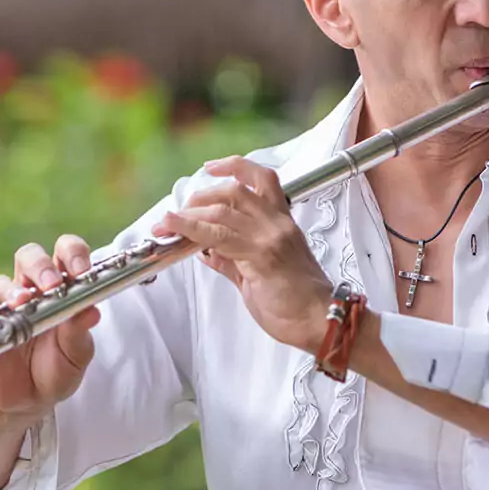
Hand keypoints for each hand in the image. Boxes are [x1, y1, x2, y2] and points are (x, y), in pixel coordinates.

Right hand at [0, 236, 101, 426]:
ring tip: (22, 304)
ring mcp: (5, 303)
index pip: (68, 254)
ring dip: (13, 289)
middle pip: (32, 257)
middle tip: (51, 286)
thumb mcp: (75, 358)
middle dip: (42, 266)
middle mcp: (33, 288)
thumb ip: (79, 334)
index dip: (74, 254)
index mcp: (64, 288)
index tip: (82, 271)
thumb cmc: (56, 371)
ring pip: (3, 280)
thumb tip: (92, 312)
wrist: (27, 401)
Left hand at [151, 156, 332, 352]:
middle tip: (178, 213)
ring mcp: (270, 238)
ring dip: (188, 215)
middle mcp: (277, 224)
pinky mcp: (261, 256)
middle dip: (199, 197)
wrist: (321, 322)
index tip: (210, 167)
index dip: (234, 166)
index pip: (261, 179)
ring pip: (222, 211)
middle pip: (233, 191)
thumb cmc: (297, 303)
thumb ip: (233, 260)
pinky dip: (191, 230)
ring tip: (167, 224)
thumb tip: (207, 252)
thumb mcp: (260, 275)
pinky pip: (218, 237)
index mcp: (282, 223)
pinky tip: (175, 230)